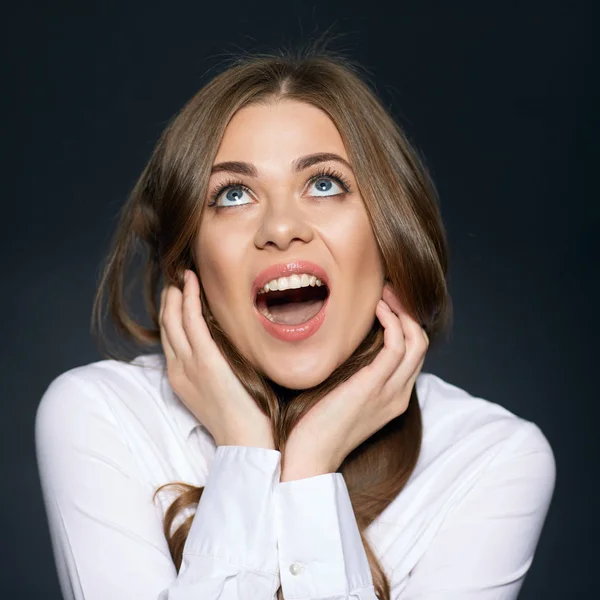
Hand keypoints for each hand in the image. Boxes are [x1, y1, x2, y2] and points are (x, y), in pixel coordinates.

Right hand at [159, 269, 274, 448]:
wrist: (247, 442)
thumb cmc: (244, 418)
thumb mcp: (224, 388)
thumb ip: (221, 365)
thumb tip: (231, 345)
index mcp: (182, 377)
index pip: (171, 337)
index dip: (171, 312)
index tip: (179, 292)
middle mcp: (179, 369)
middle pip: (166, 325)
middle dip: (169, 298)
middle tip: (178, 276)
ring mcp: (189, 365)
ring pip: (173, 319)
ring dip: (176, 292)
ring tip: (184, 273)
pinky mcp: (206, 361)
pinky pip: (191, 322)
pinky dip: (188, 299)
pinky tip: (192, 282)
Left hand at [281, 283, 428, 480]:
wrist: (306, 457)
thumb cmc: (313, 424)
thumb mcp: (339, 392)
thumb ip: (350, 370)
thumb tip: (340, 339)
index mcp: (392, 396)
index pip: (412, 353)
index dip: (404, 323)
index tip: (384, 301)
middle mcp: (398, 394)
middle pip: (421, 343)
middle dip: (408, 311)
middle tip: (386, 290)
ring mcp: (390, 392)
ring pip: (416, 341)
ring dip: (402, 311)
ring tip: (383, 293)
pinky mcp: (373, 387)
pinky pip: (397, 346)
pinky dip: (392, 322)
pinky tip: (376, 308)